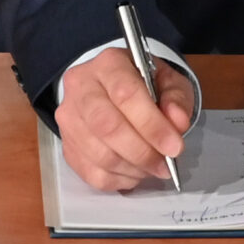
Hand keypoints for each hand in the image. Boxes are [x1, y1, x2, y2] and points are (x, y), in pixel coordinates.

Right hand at [58, 49, 198, 192]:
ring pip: (99, 154)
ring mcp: (69, 118)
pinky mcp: (67, 145)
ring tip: (154, 168)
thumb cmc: (144, 84)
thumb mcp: (169, 81)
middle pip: (107, 126)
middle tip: (165, 164)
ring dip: (133, 168)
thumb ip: (176, 99)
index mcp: (109, 64)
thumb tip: (177, 123)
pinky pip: (92, 173)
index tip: (174, 146)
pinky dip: (119, 180)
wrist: (113, 89)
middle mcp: (81, 87)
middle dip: (142, 152)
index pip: (126, 95)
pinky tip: (135, 172)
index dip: (152, 125)